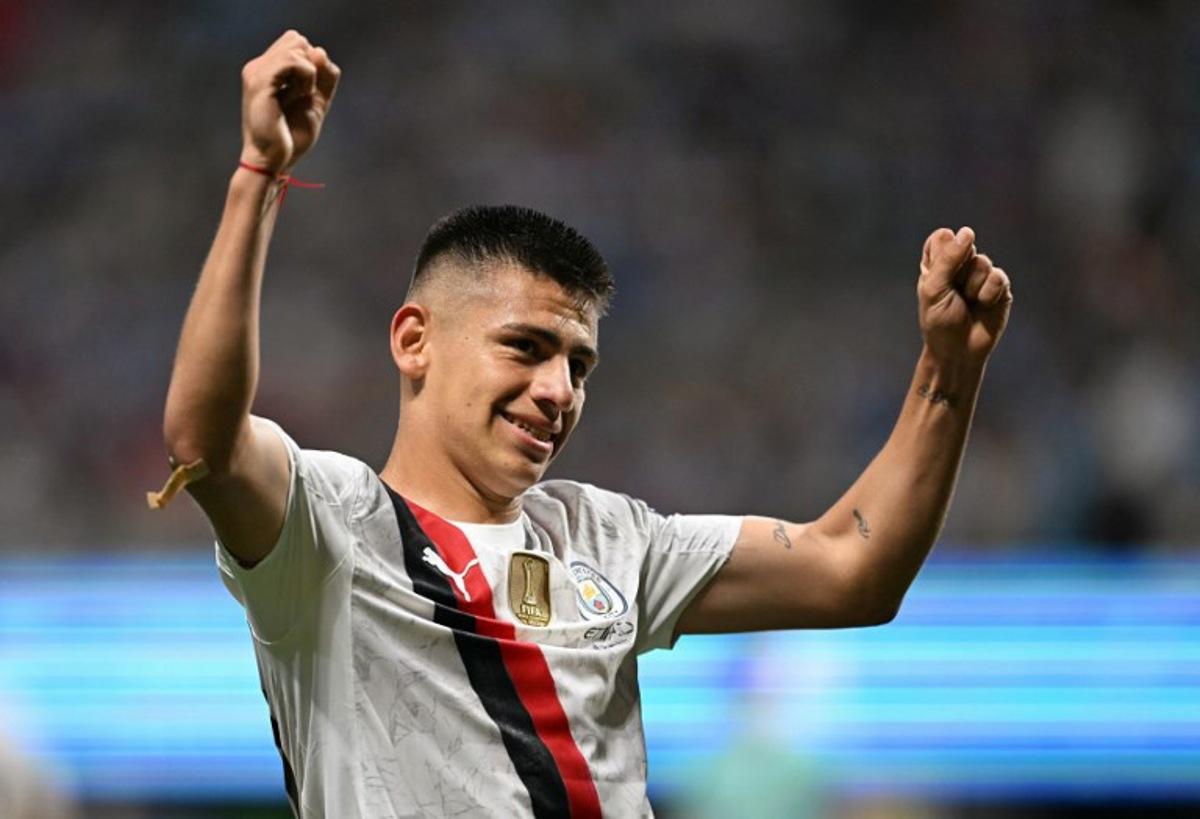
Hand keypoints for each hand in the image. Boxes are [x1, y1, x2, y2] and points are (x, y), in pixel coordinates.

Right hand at [239, 30, 340, 173]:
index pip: (296, 42)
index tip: (306, 92)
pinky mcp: (261, 81)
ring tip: (298, 97)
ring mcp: (257, 71)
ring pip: (298, 46)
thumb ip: (324, 77)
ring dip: (309, 74)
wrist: (273, 161)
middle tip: (301, 94)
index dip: (312, 64)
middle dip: (311, 66)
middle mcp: (258, 66)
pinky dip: (306, 79)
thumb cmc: (291, 137)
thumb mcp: (316, 102)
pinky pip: (295, 61)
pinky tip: (298, 97)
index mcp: (266, 70)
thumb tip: (319, 50)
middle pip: (298, 39)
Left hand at [917, 226, 1012, 365]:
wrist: (959, 352)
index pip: (941, 237)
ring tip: (968, 303)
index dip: (942, 252)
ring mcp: (981, 275)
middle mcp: (960, 265)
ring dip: (972, 286)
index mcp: (937, 263)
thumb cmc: (939, 322)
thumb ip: (947, 258)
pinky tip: (983, 305)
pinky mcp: (1000, 287)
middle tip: (953, 292)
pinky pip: (998, 276)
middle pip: (965, 246)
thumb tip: (968, 231)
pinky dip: (988, 293)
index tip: (936, 274)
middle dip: (958, 271)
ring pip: (982, 262)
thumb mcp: (934, 289)